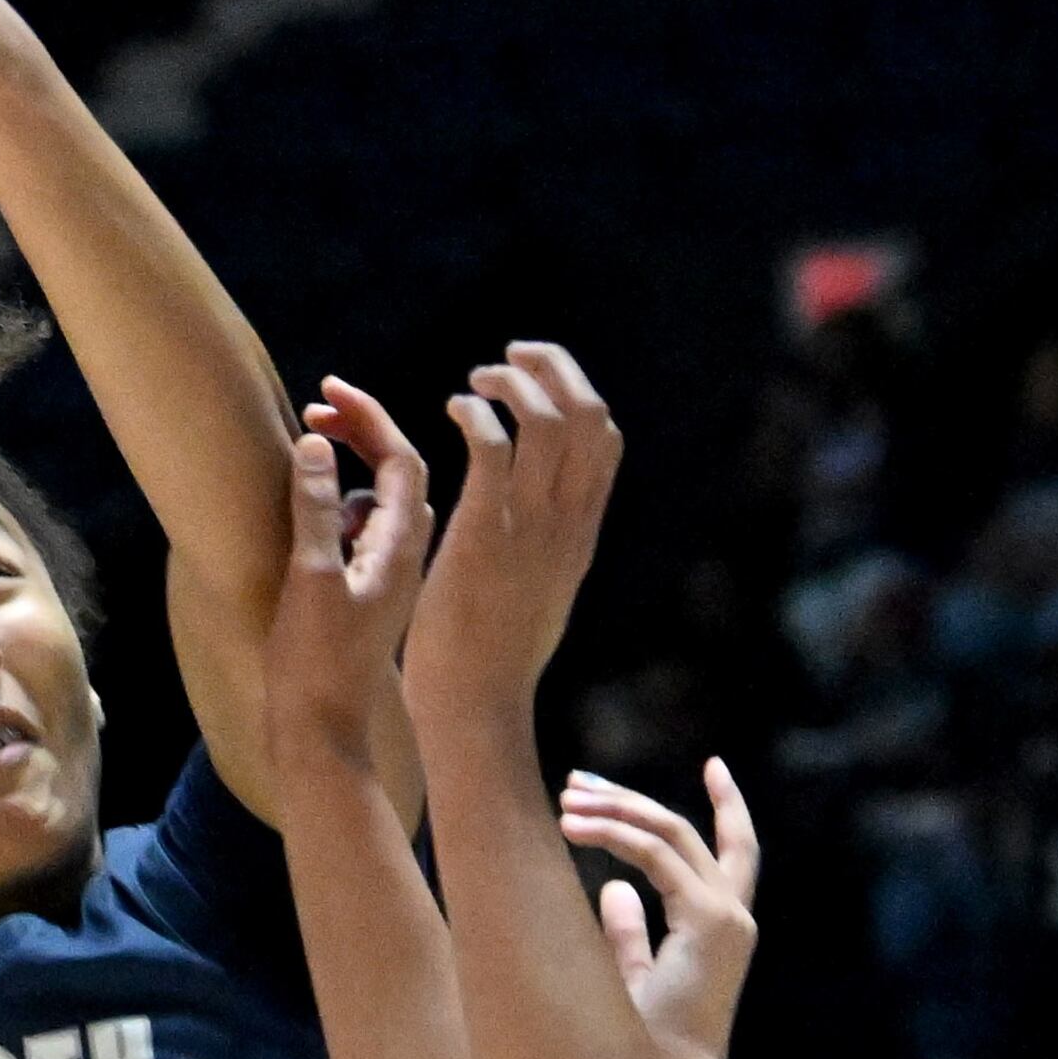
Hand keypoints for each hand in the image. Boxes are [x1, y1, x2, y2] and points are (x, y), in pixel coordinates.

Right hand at [263, 375, 434, 785]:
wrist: (322, 734)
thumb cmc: (316, 662)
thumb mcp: (312, 576)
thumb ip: (315, 508)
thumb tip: (317, 444)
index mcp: (402, 547)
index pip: (402, 458)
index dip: (368, 417)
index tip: (328, 392)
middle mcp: (403, 557)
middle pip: (397, 472)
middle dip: (360, 431)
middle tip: (314, 408)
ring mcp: (385, 576)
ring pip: (379, 500)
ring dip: (350, 465)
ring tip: (308, 443)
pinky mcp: (365, 595)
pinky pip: (362, 531)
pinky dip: (340, 502)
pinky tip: (309, 506)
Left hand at [402, 343, 620, 729]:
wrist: (475, 703)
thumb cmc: (493, 657)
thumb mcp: (540, 594)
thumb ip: (547, 552)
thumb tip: (544, 533)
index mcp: (579, 533)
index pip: (604, 441)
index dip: (578, 395)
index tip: (542, 379)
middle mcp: (566, 522)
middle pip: (586, 414)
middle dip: (553, 368)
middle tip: (512, 355)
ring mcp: (530, 525)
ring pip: (544, 420)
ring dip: (511, 383)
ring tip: (477, 380)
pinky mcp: (485, 532)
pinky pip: (492, 445)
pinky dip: (476, 412)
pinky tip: (453, 410)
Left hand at [564, 758, 762, 1058]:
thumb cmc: (642, 1044)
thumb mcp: (631, 977)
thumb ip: (628, 933)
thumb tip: (613, 889)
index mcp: (722, 929)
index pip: (733, 851)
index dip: (728, 807)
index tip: (715, 763)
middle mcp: (734, 917)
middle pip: (691, 832)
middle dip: (633, 800)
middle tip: (577, 781)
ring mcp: (727, 917)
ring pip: (672, 834)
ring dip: (614, 811)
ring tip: (564, 800)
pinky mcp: (710, 921)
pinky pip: (658, 857)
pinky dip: (615, 836)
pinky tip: (573, 827)